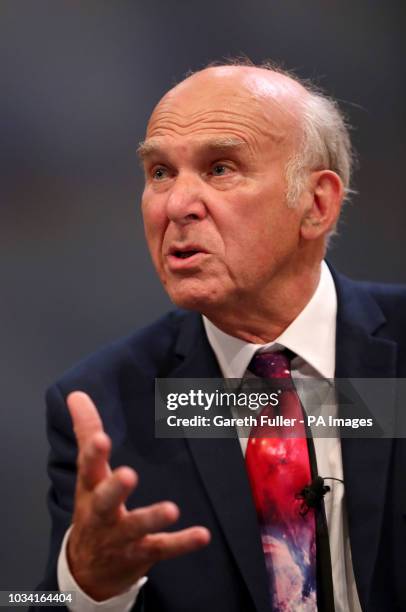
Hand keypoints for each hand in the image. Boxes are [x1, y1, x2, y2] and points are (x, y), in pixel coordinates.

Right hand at [66, 391, 210, 600]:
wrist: (88, 570)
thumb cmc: (92, 508)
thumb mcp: (87, 472)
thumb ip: (86, 431)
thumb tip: (77, 394)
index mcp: (90, 488)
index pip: (88, 468)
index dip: (93, 453)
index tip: (101, 438)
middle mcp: (102, 513)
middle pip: (105, 500)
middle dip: (115, 488)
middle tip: (129, 474)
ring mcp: (121, 536)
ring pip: (135, 527)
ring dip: (152, 518)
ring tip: (171, 509)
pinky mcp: (142, 552)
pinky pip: (162, 548)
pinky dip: (182, 543)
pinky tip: (202, 535)